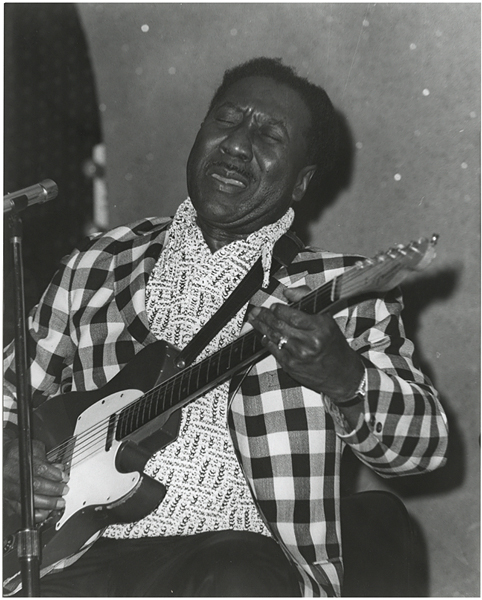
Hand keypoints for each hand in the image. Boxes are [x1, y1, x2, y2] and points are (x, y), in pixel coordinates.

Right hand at [3, 436, 68, 522]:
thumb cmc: (18, 453)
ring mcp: (7, 488)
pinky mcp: (7, 499)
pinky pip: (21, 510)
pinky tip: (45, 510)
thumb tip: (59, 468)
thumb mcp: (33, 448)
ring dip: (47, 503)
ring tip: (59, 502)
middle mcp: (10, 474)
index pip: (39, 468)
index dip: (54, 474)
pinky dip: (35, 513)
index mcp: (17, 458)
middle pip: (35, 485)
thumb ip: (46, 458)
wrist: (2, 458)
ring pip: (28, 500)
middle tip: (64, 490)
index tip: (64, 477)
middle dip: (53, 489)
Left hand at [247, 286, 364, 400]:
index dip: (278, 309)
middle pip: (279, 325)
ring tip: (254, 319)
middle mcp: (310, 342)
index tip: (273, 306)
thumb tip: (288, 292)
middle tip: (257, 311)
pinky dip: (266, 340)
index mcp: (321, 328)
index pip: (292, 315)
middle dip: (264, 316)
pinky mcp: (291, 366)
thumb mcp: (327, 319)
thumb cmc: (333, 345)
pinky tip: (262, 334)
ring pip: (273, 337)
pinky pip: (273, 350)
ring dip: (261, 327)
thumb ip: (307, 300)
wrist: (341, 374)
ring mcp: (299, 355)